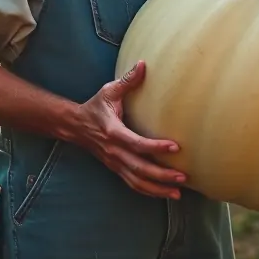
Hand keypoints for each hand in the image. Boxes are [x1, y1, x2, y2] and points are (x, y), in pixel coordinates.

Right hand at [76, 61, 185, 198]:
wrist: (75, 126)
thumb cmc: (96, 106)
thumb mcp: (109, 91)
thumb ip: (128, 80)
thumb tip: (143, 64)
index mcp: (113, 132)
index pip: (136, 143)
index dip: (155, 147)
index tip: (175, 147)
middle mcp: (114, 151)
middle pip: (139, 168)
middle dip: (161, 175)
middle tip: (183, 177)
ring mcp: (115, 163)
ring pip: (137, 182)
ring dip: (157, 189)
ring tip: (178, 192)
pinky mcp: (116, 169)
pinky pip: (133, 184)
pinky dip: (149, 192)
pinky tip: (165, 193)